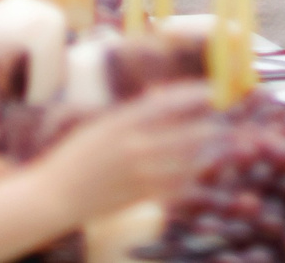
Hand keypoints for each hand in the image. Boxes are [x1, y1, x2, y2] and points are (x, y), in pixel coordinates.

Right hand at [35, 85, 216, 216]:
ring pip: (189, 159)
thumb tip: (162, 96)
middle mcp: (134, 145)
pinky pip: (179, 185)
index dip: (196, 95)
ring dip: (210, 149)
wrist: (56, 195)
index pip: (169, 103)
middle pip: (187, 132)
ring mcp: (140, 173)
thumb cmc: (76, 156)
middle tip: (228, 115)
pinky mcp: (143, 195)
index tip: (214, 89)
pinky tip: (202, 166)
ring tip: (226, 139)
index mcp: (121, 122)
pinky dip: (194, 173)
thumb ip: (133, 113)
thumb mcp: (101, 125)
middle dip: (213, 123)